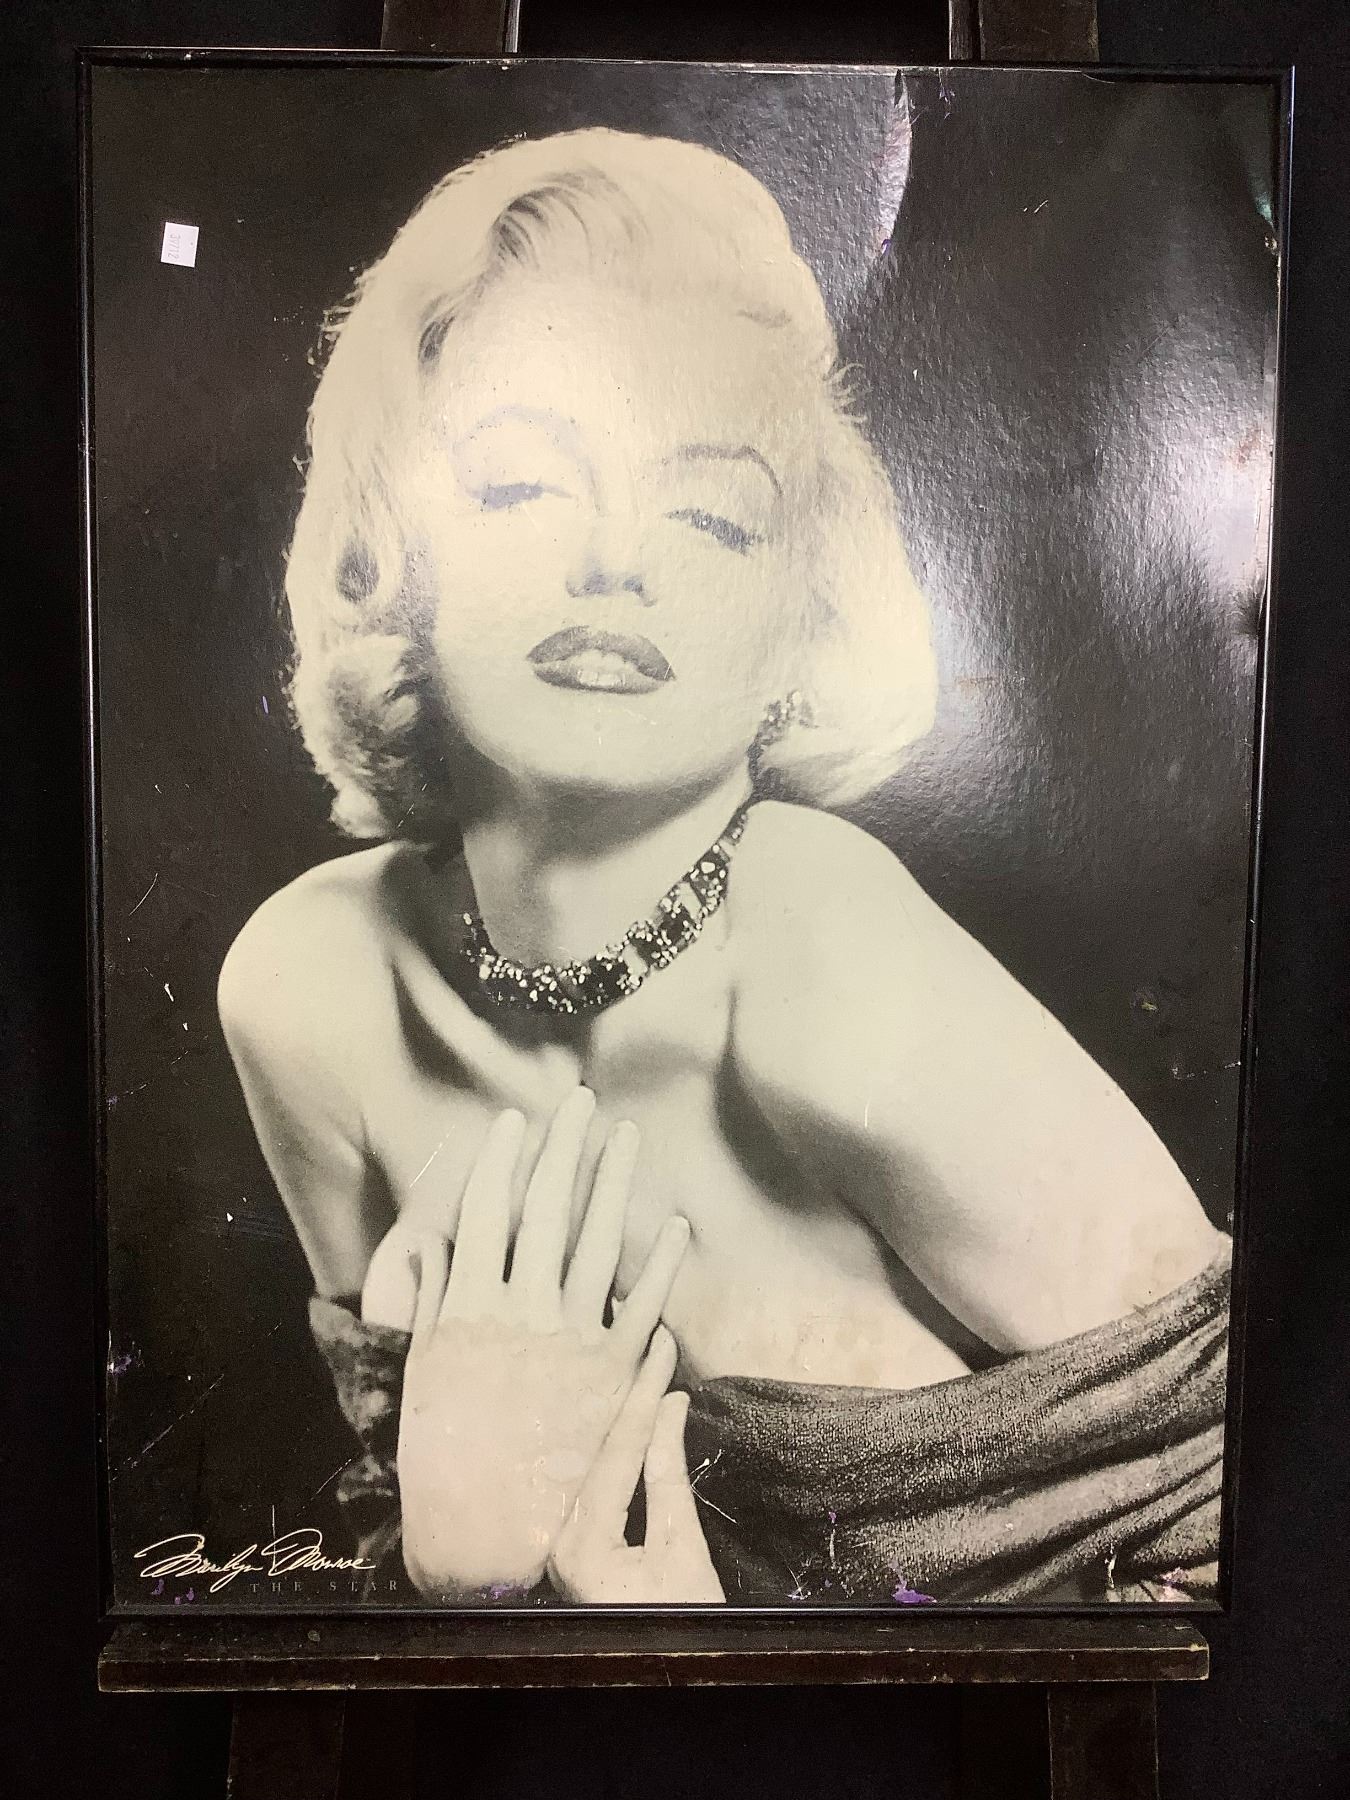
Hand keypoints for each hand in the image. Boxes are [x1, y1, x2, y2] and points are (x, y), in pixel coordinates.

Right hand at [393, 1089, 690, 1600]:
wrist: (485, 1534)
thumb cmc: (443, 1454)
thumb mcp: (423, 1368)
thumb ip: (432, 1299)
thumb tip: (438, 1241)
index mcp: (467, 1306)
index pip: (486, 1211)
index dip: (502, 1159)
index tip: (514, 1118)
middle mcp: (521, 1311)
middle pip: (544, 1208)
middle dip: (563, 1148)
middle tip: (579, 1100)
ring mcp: (571, 1338)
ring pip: (595, 1239)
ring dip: (613, 1181)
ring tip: (625, 1135)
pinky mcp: (613, 1373)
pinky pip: (644, 1302)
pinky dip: (661, 1262)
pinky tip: (675, 1223)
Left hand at [548, 1327, 724, 1604]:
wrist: (670, 1677)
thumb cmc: (681, 1625)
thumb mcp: (682, 1548)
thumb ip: (668, 1475)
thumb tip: (670, 1407)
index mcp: (581, 1544)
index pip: (618, 1451)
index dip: (646, 1396)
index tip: (664, 1349)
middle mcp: (560, 1543)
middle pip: (601, 1451)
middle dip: (631, 1396)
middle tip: (654, 1344)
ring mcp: (564, 1547)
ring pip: (598, 1464)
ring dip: (625, 1418)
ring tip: (645, 1364)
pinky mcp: (578, 1549)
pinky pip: (598, 1484)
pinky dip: (622, 1449)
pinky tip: (636, 1416)